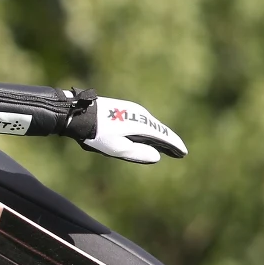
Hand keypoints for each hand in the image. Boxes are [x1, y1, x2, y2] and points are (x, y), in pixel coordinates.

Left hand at [73, 92, 187, 164]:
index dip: (175, 146)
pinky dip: (150, 130)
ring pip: (152, 125)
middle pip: (160, 130)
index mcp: (142, 125)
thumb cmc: (97, 133)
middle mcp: (141, 115)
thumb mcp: (117, 148)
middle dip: (170, 142)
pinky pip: (144, 121)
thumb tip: (157, 156)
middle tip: (179, 153)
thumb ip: (138, 153)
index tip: (183, 153)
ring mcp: (133, 110)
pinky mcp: (125, 108)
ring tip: (167, 147)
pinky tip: (148, 136)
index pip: (164, 137)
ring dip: (160, 136)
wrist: (80, 113)